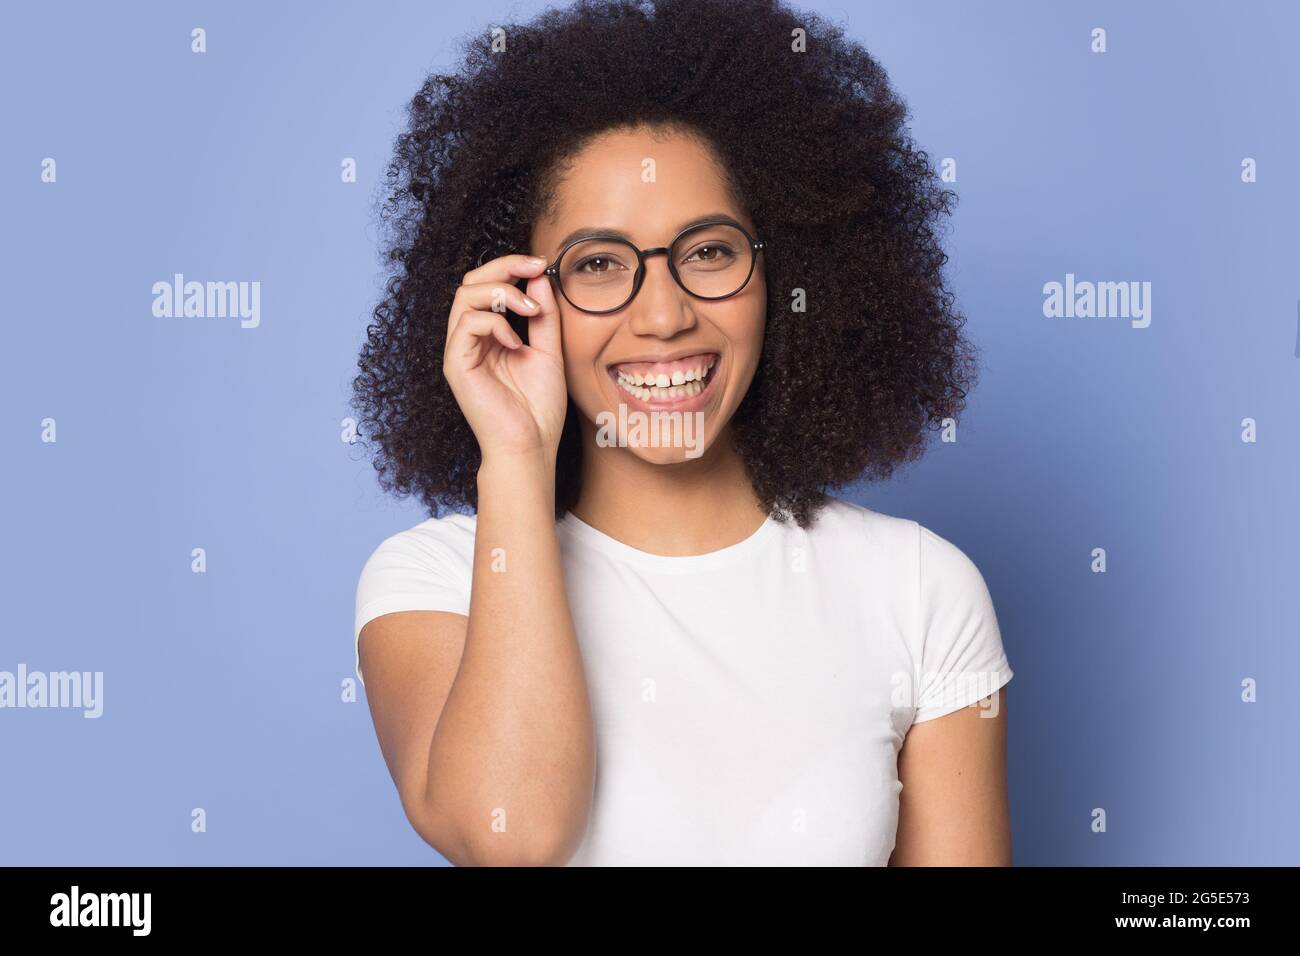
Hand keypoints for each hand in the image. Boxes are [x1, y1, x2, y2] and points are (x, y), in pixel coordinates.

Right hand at [441, 254, 567, 462]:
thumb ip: (544, 316)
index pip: (488, 285)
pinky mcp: (455, 365)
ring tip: (532, 311)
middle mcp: (469, 339)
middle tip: (535, 267)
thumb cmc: (539, 408)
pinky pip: (467, 324)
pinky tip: (516, 343)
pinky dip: (495, 324)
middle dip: (504, 266)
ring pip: (464, 295)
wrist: (531, 446)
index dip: (511, 266)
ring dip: (503, 292)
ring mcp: (460, 351)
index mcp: (489, 334)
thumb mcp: (549, 351)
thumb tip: (539, 277)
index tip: (541, 263)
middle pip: (470, 281)